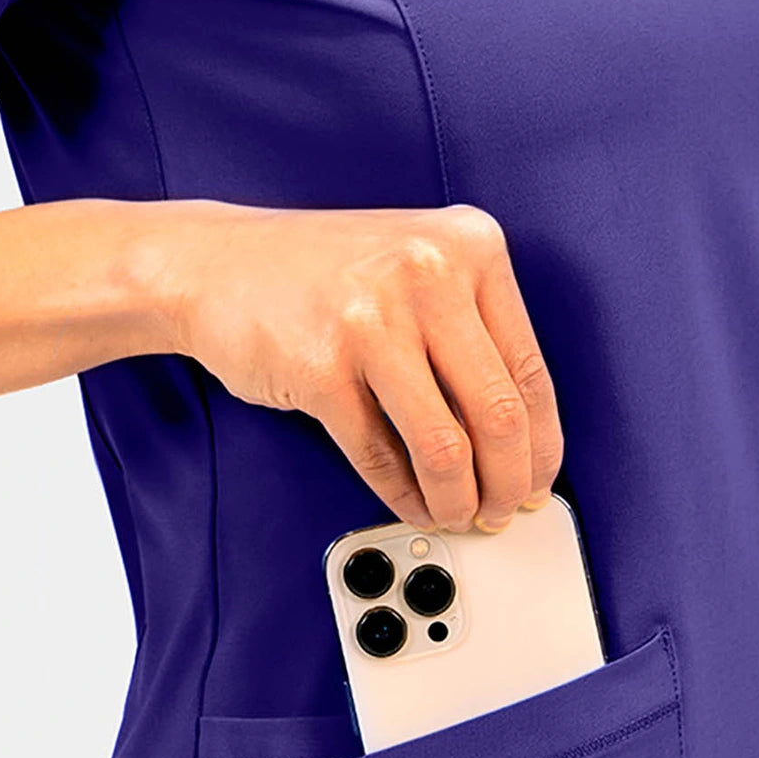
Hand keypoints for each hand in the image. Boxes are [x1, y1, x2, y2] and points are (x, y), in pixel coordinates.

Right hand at [141, 200, 562, 533]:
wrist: (216, 263)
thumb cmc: (321, 275)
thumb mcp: (416, 271)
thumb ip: (471, 335)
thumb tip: (520, 443)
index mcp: (469, 244)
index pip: (530, 370)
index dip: (542, 444)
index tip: (538, 479)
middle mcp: (428, 272)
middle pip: (499, 414)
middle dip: (508, 483)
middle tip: (502, 510)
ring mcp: (372, 319)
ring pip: (445, 446)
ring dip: (458, 499)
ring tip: (457, 513)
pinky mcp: (321, 367)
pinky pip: (380, 456)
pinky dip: (403, 495)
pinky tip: (412, 503)